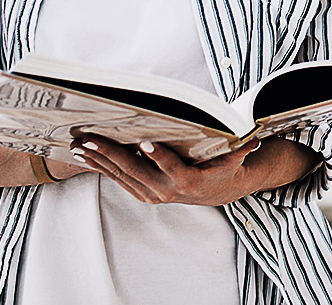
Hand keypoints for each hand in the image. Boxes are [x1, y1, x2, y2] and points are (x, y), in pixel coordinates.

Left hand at [70, 135, 260, 205]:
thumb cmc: (224, 170)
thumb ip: (241, 149)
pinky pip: (117, 179)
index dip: (158, 156)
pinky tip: (83, 155)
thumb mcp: (235, 160)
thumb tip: (253, 136)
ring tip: (78, 145)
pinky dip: (100, 167)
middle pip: (135, 171)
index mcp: (188, 182)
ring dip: (98, 160)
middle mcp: (166, 191)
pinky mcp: (142, 193)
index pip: (171, 168)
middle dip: (110, 154)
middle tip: (90, 139)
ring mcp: (151, 194)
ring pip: (120, 176)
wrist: (218, 193)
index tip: (145, 141)